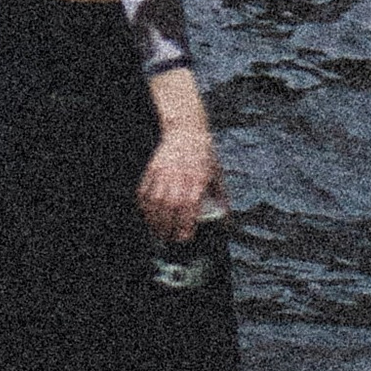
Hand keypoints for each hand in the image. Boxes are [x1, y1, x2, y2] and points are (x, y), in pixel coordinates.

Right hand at [136, 120, 221, 247]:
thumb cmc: (204, 155)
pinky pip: (144, 190)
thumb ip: (221, 198)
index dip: (185, 223)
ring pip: (155, 200)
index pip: (190, 205)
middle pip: (171, 206)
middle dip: (168, 226)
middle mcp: (180, 175)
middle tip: (169, 240)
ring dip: (155, 219)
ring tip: (157, 232)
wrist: (186, 131)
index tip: (184, 238)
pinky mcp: (153, 168)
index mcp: (198, 177)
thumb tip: (226, 221)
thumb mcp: (217, 174)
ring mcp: (164, 171)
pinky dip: (144, 206)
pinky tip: (147, 216)